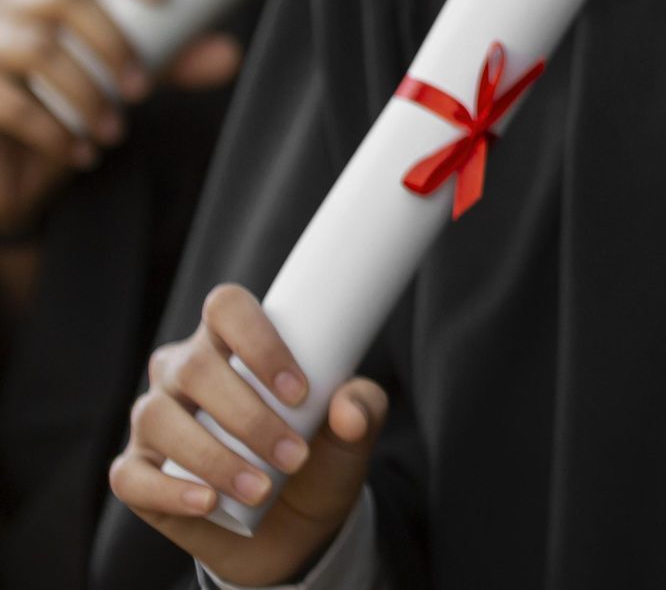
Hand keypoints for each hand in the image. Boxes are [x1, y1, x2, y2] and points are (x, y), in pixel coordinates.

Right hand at [0, 0, 239, 233]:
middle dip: (115, 44)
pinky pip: (10, 102)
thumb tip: (230, 56)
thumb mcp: (119, 78)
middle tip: (144, 91)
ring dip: (88, 95)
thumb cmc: (64, 108)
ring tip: (116, 133)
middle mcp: (8, 3)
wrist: (8, 171)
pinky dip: (54, 132)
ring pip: (40, 49)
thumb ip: (167, 62)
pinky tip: (82, 153)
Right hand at [107, 283, 386, 584]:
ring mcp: (153, 421)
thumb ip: (364, 407)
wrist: (294, 526)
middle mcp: (182, 373)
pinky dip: (171, 491)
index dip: (259, 342)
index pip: (226, 308)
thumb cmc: (318, 455)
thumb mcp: (352, 430)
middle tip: (295, 456)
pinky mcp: (135, 474)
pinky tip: (208, 502)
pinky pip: (131, 477)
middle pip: (196, 368)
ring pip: (160, 419)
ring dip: (215, 457)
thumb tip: (349, 412)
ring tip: (263, 489)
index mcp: (229, 342)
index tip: (301, 391)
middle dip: (249, 416)